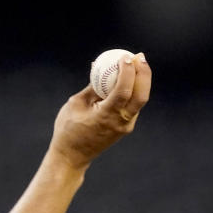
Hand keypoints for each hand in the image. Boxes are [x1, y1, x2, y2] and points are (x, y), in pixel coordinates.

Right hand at [49, 53, 150, 169]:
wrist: (72, 157)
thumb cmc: (68, 130)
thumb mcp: (75, 104)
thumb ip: (92, 87)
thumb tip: (100, 67)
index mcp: (106, 116)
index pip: (123, 90)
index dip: (127, 71)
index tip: (125, 56)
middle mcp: (120, 122)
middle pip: (141, 95)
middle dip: (143, 73)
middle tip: (139, 56)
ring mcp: (125, 126)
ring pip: (141, 100)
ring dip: (141, 80)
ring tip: (138, 63)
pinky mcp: (125, 127)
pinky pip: (133, 105)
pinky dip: (133, 90)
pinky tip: (130, 78)